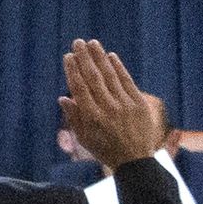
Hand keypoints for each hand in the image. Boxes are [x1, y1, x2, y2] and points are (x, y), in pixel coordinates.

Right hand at [60, 41, 166, 168]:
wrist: (135, 161)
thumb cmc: (105, 149)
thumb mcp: (84, 138)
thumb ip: (74, 117)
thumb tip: (63, 97)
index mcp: (91, 117)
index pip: (79, 88)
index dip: (73, 70)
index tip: (68, 56)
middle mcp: (108, 109)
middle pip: (93, 77)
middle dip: (85, 58)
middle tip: (78, 42)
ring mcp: (125, 105)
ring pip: (110, 76)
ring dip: (100, 57)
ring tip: (93, 43)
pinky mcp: (139, 104)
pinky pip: (127, 81)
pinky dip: (119, 68)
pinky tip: (112, 56)